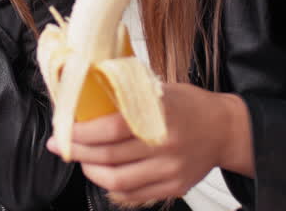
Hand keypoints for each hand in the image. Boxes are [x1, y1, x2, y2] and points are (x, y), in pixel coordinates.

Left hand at [46, 84, 252, 206]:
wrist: (224, 130)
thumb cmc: (188, 106)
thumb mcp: (159, 90)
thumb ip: (127, 96)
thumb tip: (85, 96)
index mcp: (159, 115)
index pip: (110, 128)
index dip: (81, 132)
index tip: (63, 129)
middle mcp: (164, 146)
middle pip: (108, 156)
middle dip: (77, 152)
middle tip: (61, 145)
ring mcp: (169, 170)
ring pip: (117, 180)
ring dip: (91, 171)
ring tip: (82, 159)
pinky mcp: (173, 187)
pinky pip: (133, 194)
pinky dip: (111, 187)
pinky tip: (103, 175)